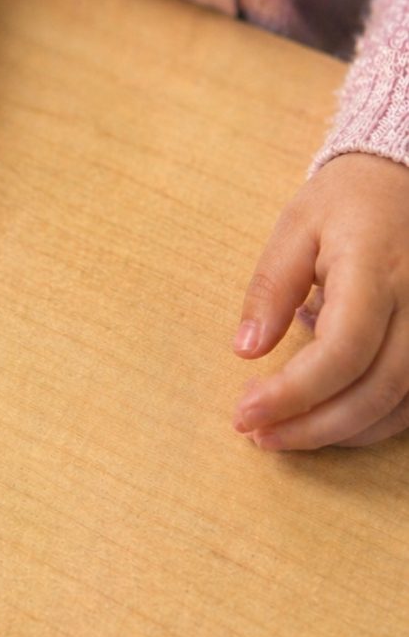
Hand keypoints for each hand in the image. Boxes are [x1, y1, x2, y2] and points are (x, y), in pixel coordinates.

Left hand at [233, 152, 408, 447]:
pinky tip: (329, 423)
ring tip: (283, 435)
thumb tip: (245, 349)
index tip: (244, 413)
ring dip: (339, 431)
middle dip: (310, 425)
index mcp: (377, 269)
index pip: (341, 350)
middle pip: (374, 389)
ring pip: (400, 403)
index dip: (292, 392)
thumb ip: (271, 289)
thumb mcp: (297, 228)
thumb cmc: (350, 201)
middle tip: (257, 436)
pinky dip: (373, 422)